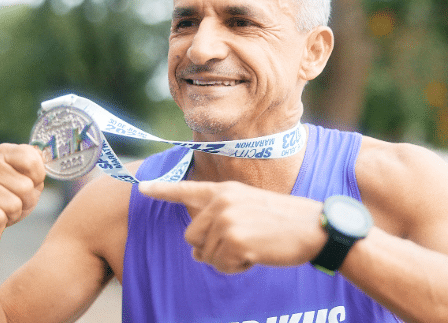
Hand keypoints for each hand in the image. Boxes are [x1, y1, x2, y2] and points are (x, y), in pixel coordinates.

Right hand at [0, 143, 45, 244]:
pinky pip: (1, 217)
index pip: (31, 159)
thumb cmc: (13, 198)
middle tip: (16, 200)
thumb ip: (37, 166)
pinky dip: (3, 221)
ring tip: (5, 208)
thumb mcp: (31, 179)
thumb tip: (41, 153)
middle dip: (28, 199)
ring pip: (15, 203)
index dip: (38, 176)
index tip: (32, 182)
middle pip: (26, 185)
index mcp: (4, 152)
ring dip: (16, 211)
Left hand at [139, 180, 326, 272]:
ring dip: (225, 259)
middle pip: (191, 236)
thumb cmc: (281, 219)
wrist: (312, 227)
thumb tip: (195, 248)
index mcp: (224, 190)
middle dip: (208, 247)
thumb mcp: (248, 205)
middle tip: (238, 244)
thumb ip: (219, 216)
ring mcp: (227, 220)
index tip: (141, 187)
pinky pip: (220, 265)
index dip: (162, 189)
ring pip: (205, 253)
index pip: (187, 189)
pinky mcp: (234, 240)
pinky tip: (255, 256)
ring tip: (251, 247)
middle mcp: (221, 202)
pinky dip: (236, 267)